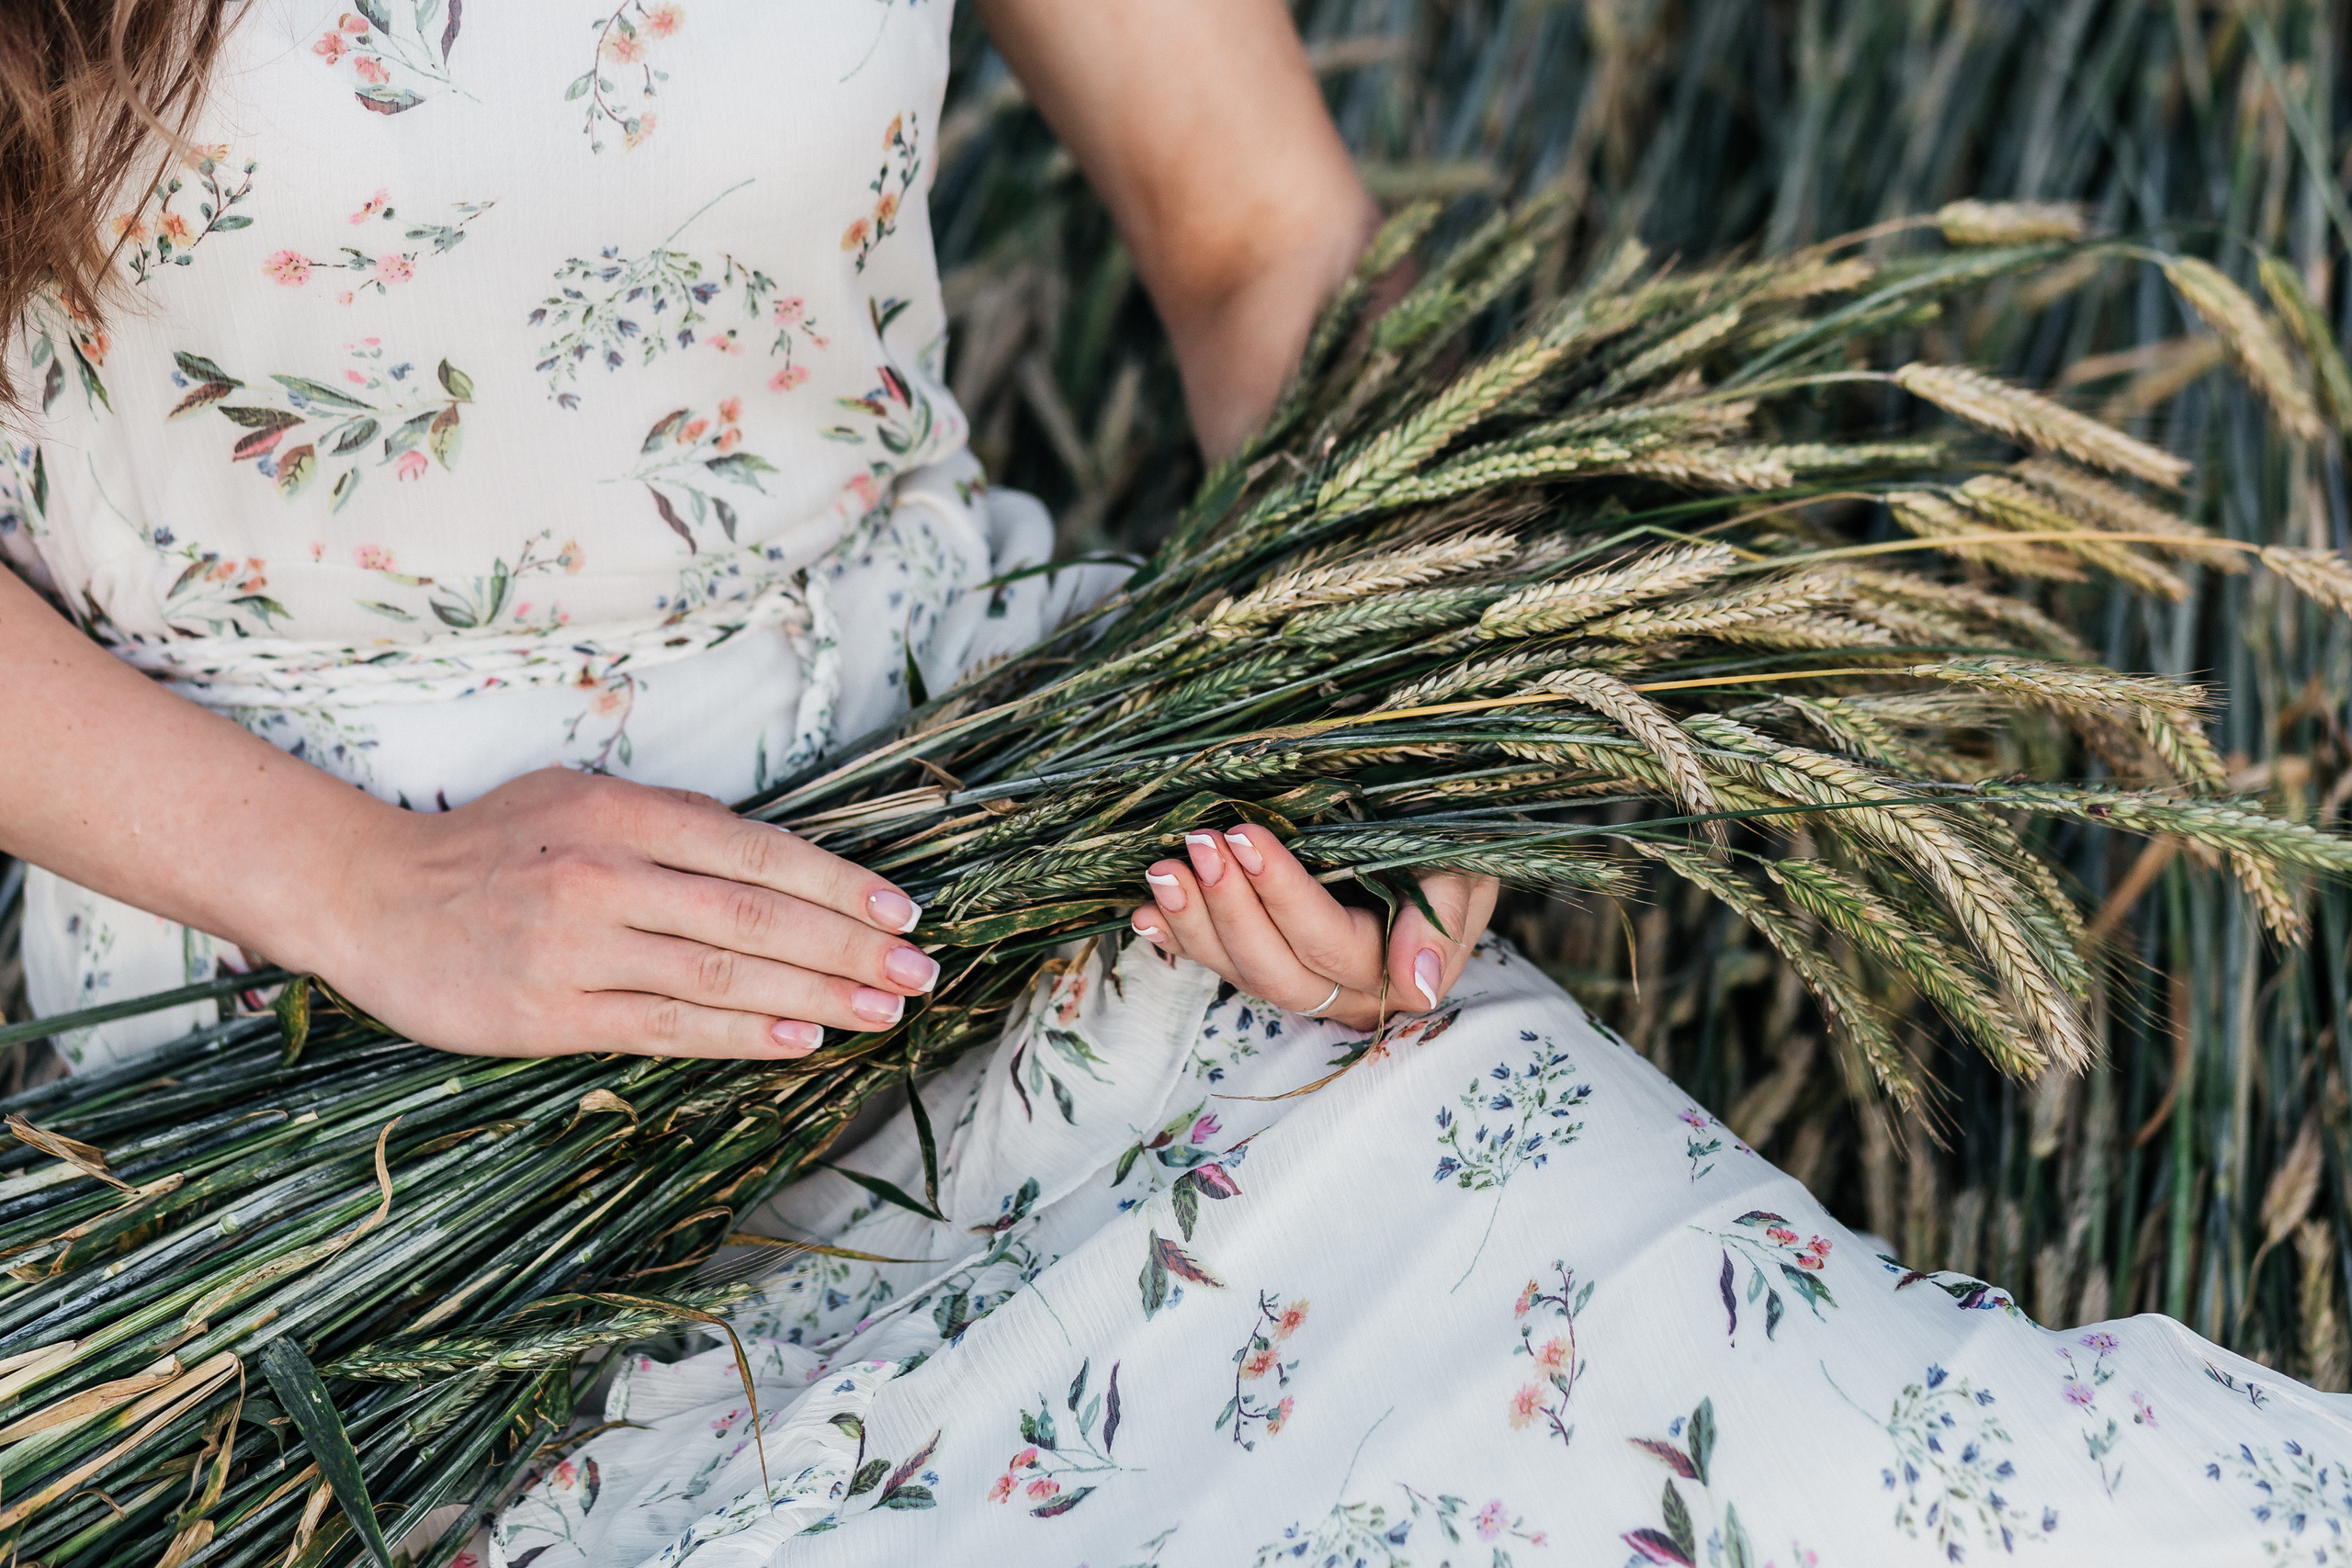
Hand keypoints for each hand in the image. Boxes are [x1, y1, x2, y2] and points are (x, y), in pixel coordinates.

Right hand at [310, 768, 937, 1058]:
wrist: (366, 896)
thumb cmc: (488, 845)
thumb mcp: (576, 797)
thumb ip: (669, 822)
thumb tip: (774, 856)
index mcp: (621, 812)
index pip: (758, 850)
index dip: (839, 885)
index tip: (902, 914)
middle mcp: (606, 874)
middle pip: (755, 914)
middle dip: (850, 948)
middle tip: (919, 973)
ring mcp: (579, 947)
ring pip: (722, 974)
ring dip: (815, 996)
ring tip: (883, 1011)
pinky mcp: (552, 1013)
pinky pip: (668, 1026)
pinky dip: (742, 1034)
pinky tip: (800, 1040)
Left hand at [1126, 824, 1498, 1030]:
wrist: (1438, 854)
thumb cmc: (1454, 854)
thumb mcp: (1466, 871)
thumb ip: (1444, 919)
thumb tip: (1418, 983)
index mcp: (1395, 974)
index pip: (1329, 943)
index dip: (1282, 895)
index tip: (1245, 837)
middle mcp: (1345, 995)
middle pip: (1275, 970)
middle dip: (1230, 907)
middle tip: (1200, 844)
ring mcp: (1304, 986)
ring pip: (1241, 974)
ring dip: (1195, 922)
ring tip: (1164, 869)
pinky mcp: (1270, 967)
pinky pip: (1219, 965)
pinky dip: (1179, 937)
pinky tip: (1146, 910)